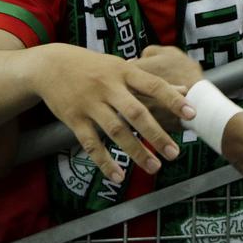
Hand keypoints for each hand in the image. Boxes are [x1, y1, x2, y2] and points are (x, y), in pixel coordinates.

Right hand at [32, 44, 193, 182]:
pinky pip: (91, 144)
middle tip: (174, 152)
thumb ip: (150, 82)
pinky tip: (118, 176)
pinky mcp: (74, 119)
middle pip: (135, 113)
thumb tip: (184, 89)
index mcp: (123, 72)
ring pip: (115, 131)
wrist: (50, 66)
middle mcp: (108, 88)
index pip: (153, 85)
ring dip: (136, 151)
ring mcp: (90, 104)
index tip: (191, 113)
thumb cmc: (93, 67)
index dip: (173, 99)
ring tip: (154, 167)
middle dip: (156, 134)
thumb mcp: (121, 67)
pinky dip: (105, 161)